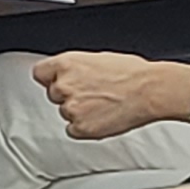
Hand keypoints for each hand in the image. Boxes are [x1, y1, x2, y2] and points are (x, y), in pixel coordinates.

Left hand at [33, 51, 189, 141]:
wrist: (150, 90)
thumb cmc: (132, 72)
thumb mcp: (96, 58)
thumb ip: (75, 68)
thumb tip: (67, 73)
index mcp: (66, 64)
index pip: (39, 74)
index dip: (50, 78)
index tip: (57, 82)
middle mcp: (63, 85)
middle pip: (53, 94)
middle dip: (69, 95)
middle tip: (92, 94)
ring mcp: (71, 108)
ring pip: (64, 113)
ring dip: (79, 111)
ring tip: (102, 104)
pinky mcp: (81, 128)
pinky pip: (73, 130)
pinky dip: (85, 128)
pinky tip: (102, 117)